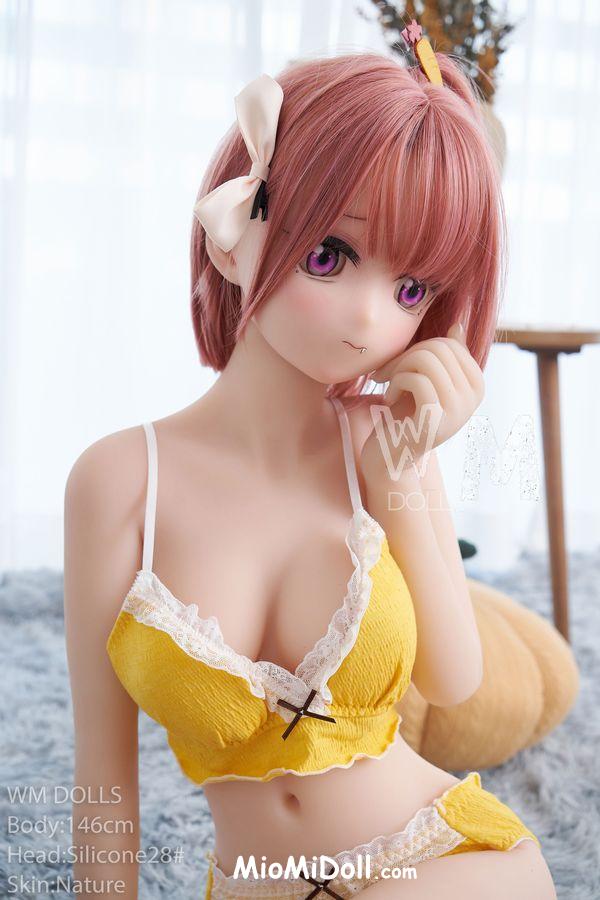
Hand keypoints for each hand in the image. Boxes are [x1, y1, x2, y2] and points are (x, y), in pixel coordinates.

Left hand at [360, 323, 484, 479]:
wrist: (391, 454)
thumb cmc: (406, 414)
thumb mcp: (427, 380)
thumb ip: (445, 356)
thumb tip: (458, 325)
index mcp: (476, 384)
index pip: (449, 343)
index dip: (417, 348)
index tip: (398, 366)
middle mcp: (474, 397)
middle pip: (437, 348)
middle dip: (405, 356)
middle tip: (388, 374)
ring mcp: (459, 410)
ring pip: (426, 359)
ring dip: (399, 368)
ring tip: (390, 385)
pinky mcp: (437, 420)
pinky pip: (416, 379)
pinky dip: (395, 383)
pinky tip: (388, 398)